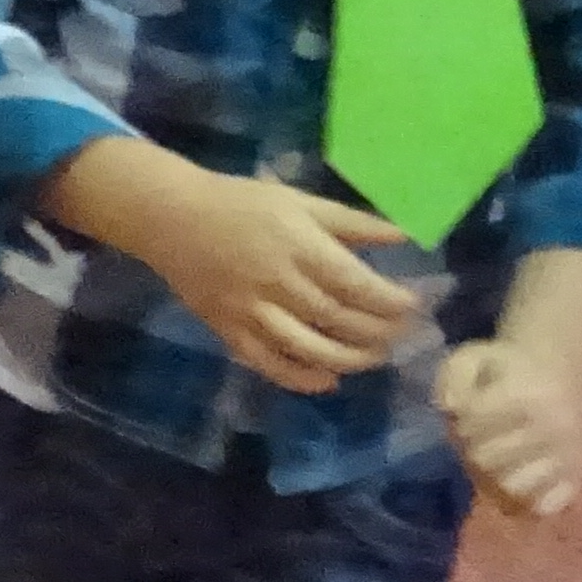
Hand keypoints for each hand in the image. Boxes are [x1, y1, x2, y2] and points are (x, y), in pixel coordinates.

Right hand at [86, 157, 416, 394]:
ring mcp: (249, 309)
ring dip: (348, 359)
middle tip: (401, 334)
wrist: (168, 216)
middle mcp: (275, 281)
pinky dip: (298, 377)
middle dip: (377, 332)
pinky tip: (326, 380)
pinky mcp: (227, 328)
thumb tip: (403, 237)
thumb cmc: (239, 202)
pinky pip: (266, 362)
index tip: (413, 305)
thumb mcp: (297, 201)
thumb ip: (350, 222)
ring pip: (307, 346)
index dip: (389, 301)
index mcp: (296, 245)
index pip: (354, 283)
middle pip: (336, 318)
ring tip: (373, 357)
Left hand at [437, 333, 581, 515]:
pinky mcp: (577, 475)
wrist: (561, 370)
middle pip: (486, 459)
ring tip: (494, 457)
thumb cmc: (507, 367)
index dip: (458, 421)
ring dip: (492, 478)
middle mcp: (555, 428)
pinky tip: (514, 480)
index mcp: (528, 395)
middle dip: (470, 448)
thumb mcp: (473, 357)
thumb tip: (451, 408)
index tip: (465, 413)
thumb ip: (453, 378)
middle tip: (476, 437)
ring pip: (512, 487)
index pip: (472, 425)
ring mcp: (569, 456)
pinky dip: (525, 502)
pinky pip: (545, 506)